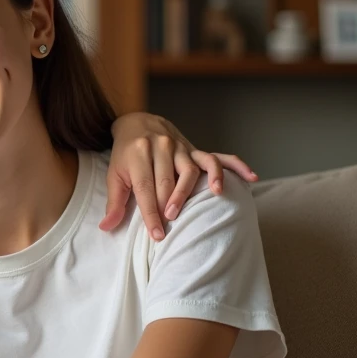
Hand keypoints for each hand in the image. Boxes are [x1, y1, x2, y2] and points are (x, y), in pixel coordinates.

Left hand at [100, 113, 257, 239]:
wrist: (138, 122)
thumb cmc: (125, 155)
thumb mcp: (115, 175)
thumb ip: (114, 202)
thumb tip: (105, 228)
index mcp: (138, 155)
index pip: (145, 189)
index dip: (151, 213)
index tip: (157, 235)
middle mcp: (161, 148)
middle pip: (168, 181)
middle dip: (170, 204)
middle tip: (172, 226)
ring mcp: (181, 148)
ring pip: (191, 170)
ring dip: (192, 190)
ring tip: (197, 208)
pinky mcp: (195, 149)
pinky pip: (217, 157)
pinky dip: (235, 166)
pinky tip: (250, 178)